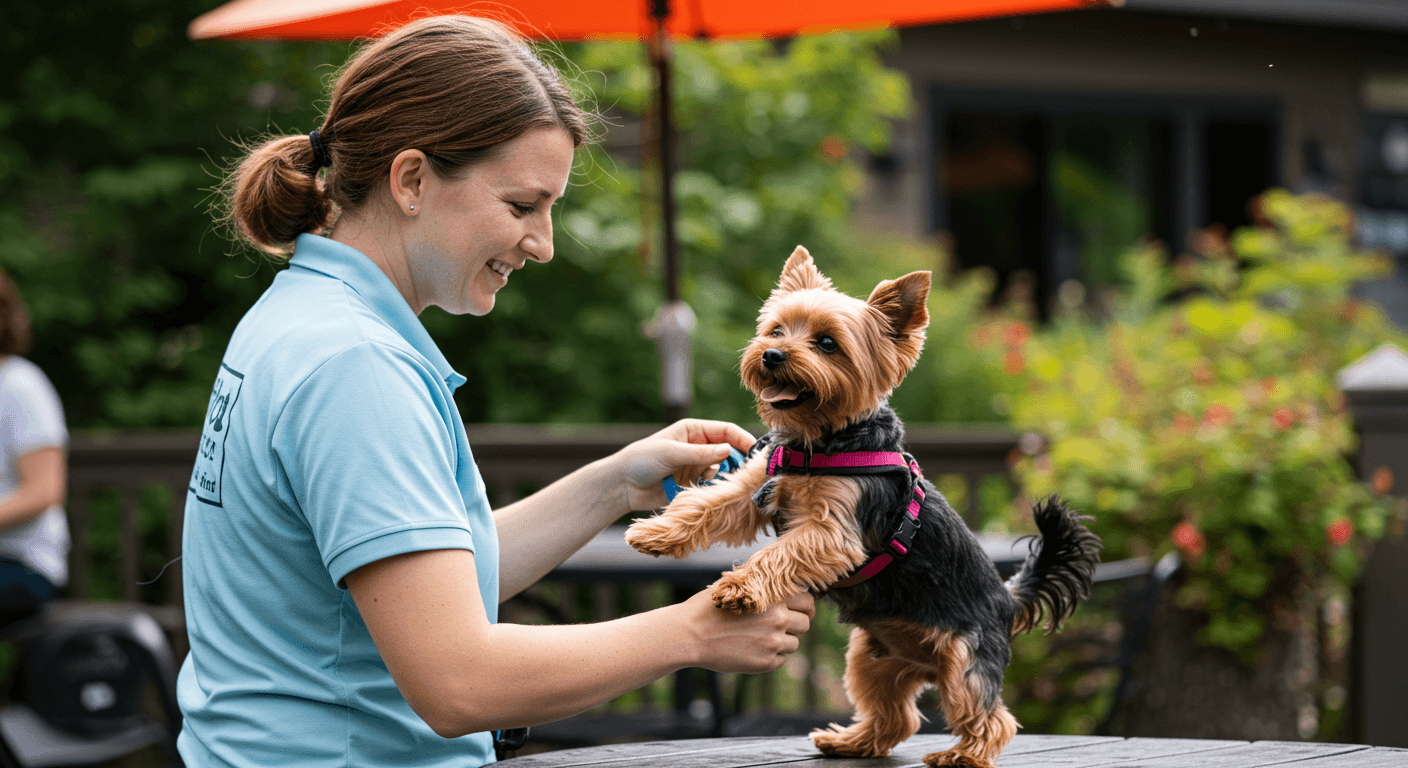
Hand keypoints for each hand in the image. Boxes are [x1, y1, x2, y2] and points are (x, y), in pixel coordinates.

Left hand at [613, 419, 754, 511]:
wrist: (623, 486)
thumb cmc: (642, 460)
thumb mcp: (671, 452)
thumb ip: (700, 453)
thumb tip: (727, 450)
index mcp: (693, 431)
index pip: (726, 431)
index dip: (742, 439)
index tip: (755, 452)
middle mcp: (699, 447)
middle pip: (729, 451)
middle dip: (738, 461)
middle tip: (748, 473)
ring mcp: (697, 467)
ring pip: (723, 471)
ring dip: (724, 478)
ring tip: (719, 484)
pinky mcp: (693, 486)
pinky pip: (712, 487)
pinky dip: (714, 490)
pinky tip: (708, 494)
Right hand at [681, 589, 814, 673]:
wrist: (690, 635)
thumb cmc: (708, 607)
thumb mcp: (734, 586)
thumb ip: (759, 584)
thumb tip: (777, 579)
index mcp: (773, 598)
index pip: (807, 601)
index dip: (804, 606)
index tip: (799, 610)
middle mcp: (778, 620)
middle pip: (805, 624)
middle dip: (795, 624)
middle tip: (779, 625)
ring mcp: (772, 643)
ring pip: (794, 644)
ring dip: (783, 641)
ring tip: (761, 638)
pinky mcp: (765, 663)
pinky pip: (780, 660)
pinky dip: (771, 656)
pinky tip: (753, 650)